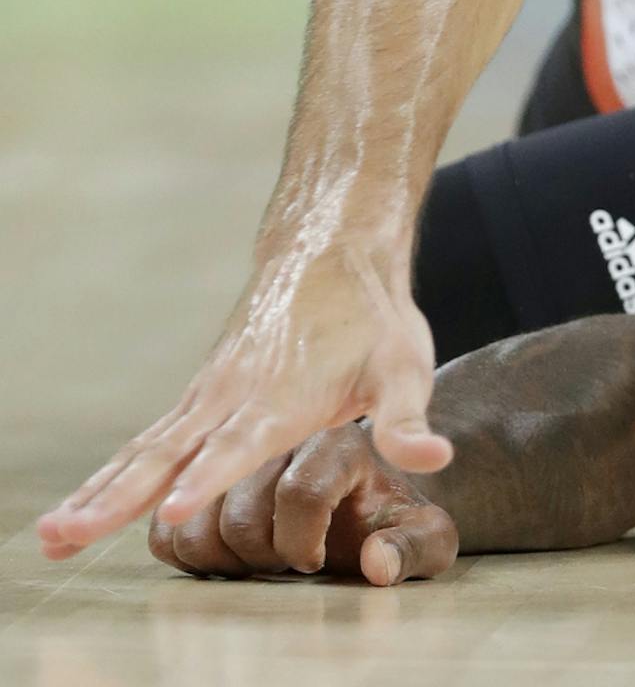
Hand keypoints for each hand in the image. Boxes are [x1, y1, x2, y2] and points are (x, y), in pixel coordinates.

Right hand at [38, 238, 450, 558]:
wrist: (332, 245)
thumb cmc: (375, 314)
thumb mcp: (407, 364)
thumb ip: (409, 420)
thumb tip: (436, 459)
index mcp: (284, 395)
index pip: (242, 442)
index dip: (211, 475)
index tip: (177, 507)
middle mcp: (235, 395)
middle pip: (170, 452)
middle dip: (119, 498)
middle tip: (69, 535)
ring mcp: (209, 392)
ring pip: (146, 449)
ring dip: (98, 491)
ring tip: (51, 535)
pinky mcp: (199, 393)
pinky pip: (148, 440)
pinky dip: (110, 473)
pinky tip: (79, 509)